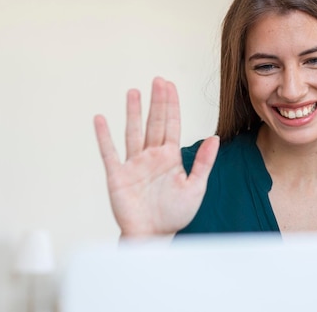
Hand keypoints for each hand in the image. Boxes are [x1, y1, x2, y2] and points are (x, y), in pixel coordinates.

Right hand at [93, 77, 218, 237]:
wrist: (153, 236)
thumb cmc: (174, 214)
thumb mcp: (195, 187)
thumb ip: (203, 162)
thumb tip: (215, 137)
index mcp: (170, 157)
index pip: (171, 124)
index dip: (171, 105)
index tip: (169, 85)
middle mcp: (151, 156)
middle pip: (154, 123)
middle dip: (156, 102)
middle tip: (157, 81)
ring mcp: (134, 164)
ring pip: (133, 132)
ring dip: (133, 112)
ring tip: (133, 92)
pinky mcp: (118, 176)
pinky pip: (109, 153)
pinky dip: (104, 137)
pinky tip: (100, 119)